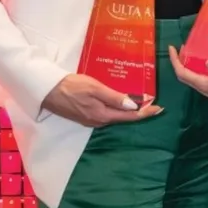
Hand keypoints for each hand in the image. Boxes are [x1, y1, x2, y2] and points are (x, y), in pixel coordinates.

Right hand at [40, 74, 161, 126]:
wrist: (47, 90)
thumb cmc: (71, 86)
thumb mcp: (95, 88)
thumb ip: (114, 98)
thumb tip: (134, 107)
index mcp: (103, 115)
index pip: (130, 117)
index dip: (146, 113)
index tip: (159, 108)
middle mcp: (99, 121)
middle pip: (124, 118)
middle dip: (139, 112)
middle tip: (153, 103)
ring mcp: (91, 120)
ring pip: (115, 116)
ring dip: (128, 110)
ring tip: (140, 101)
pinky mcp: (86, 116)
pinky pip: (106, 113)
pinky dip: (116, 108)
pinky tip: (120, 101)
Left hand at [168, 47, 207, 116]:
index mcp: (207, 86)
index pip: (183, 74)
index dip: (175, 62)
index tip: (173, 48)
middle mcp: (205, 88)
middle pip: (184, 76)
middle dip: (178, 62)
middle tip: (180, 47)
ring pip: (191, 77)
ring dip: (187, 65)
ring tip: (190, 51)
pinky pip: (201, 77)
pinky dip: (197, 67)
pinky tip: (206, 60)